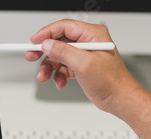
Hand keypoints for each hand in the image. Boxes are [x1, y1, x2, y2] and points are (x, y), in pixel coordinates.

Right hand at [25, 19, 150, 138]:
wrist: (119, 99)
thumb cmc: (112, 81)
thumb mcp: (84, 64)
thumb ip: (63, 52)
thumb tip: (47, 45)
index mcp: (92, 35)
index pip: (64, 27)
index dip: (47, 33)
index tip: (34, 41)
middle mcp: (88, 42)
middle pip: (58, 42)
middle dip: (44, 52)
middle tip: (32, 57)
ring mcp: (84, 55)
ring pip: (58, 56)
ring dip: (50, 68)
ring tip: (46, 77)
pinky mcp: (80, 66)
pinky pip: (62, 67)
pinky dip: (58, 75)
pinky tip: (61, 82)